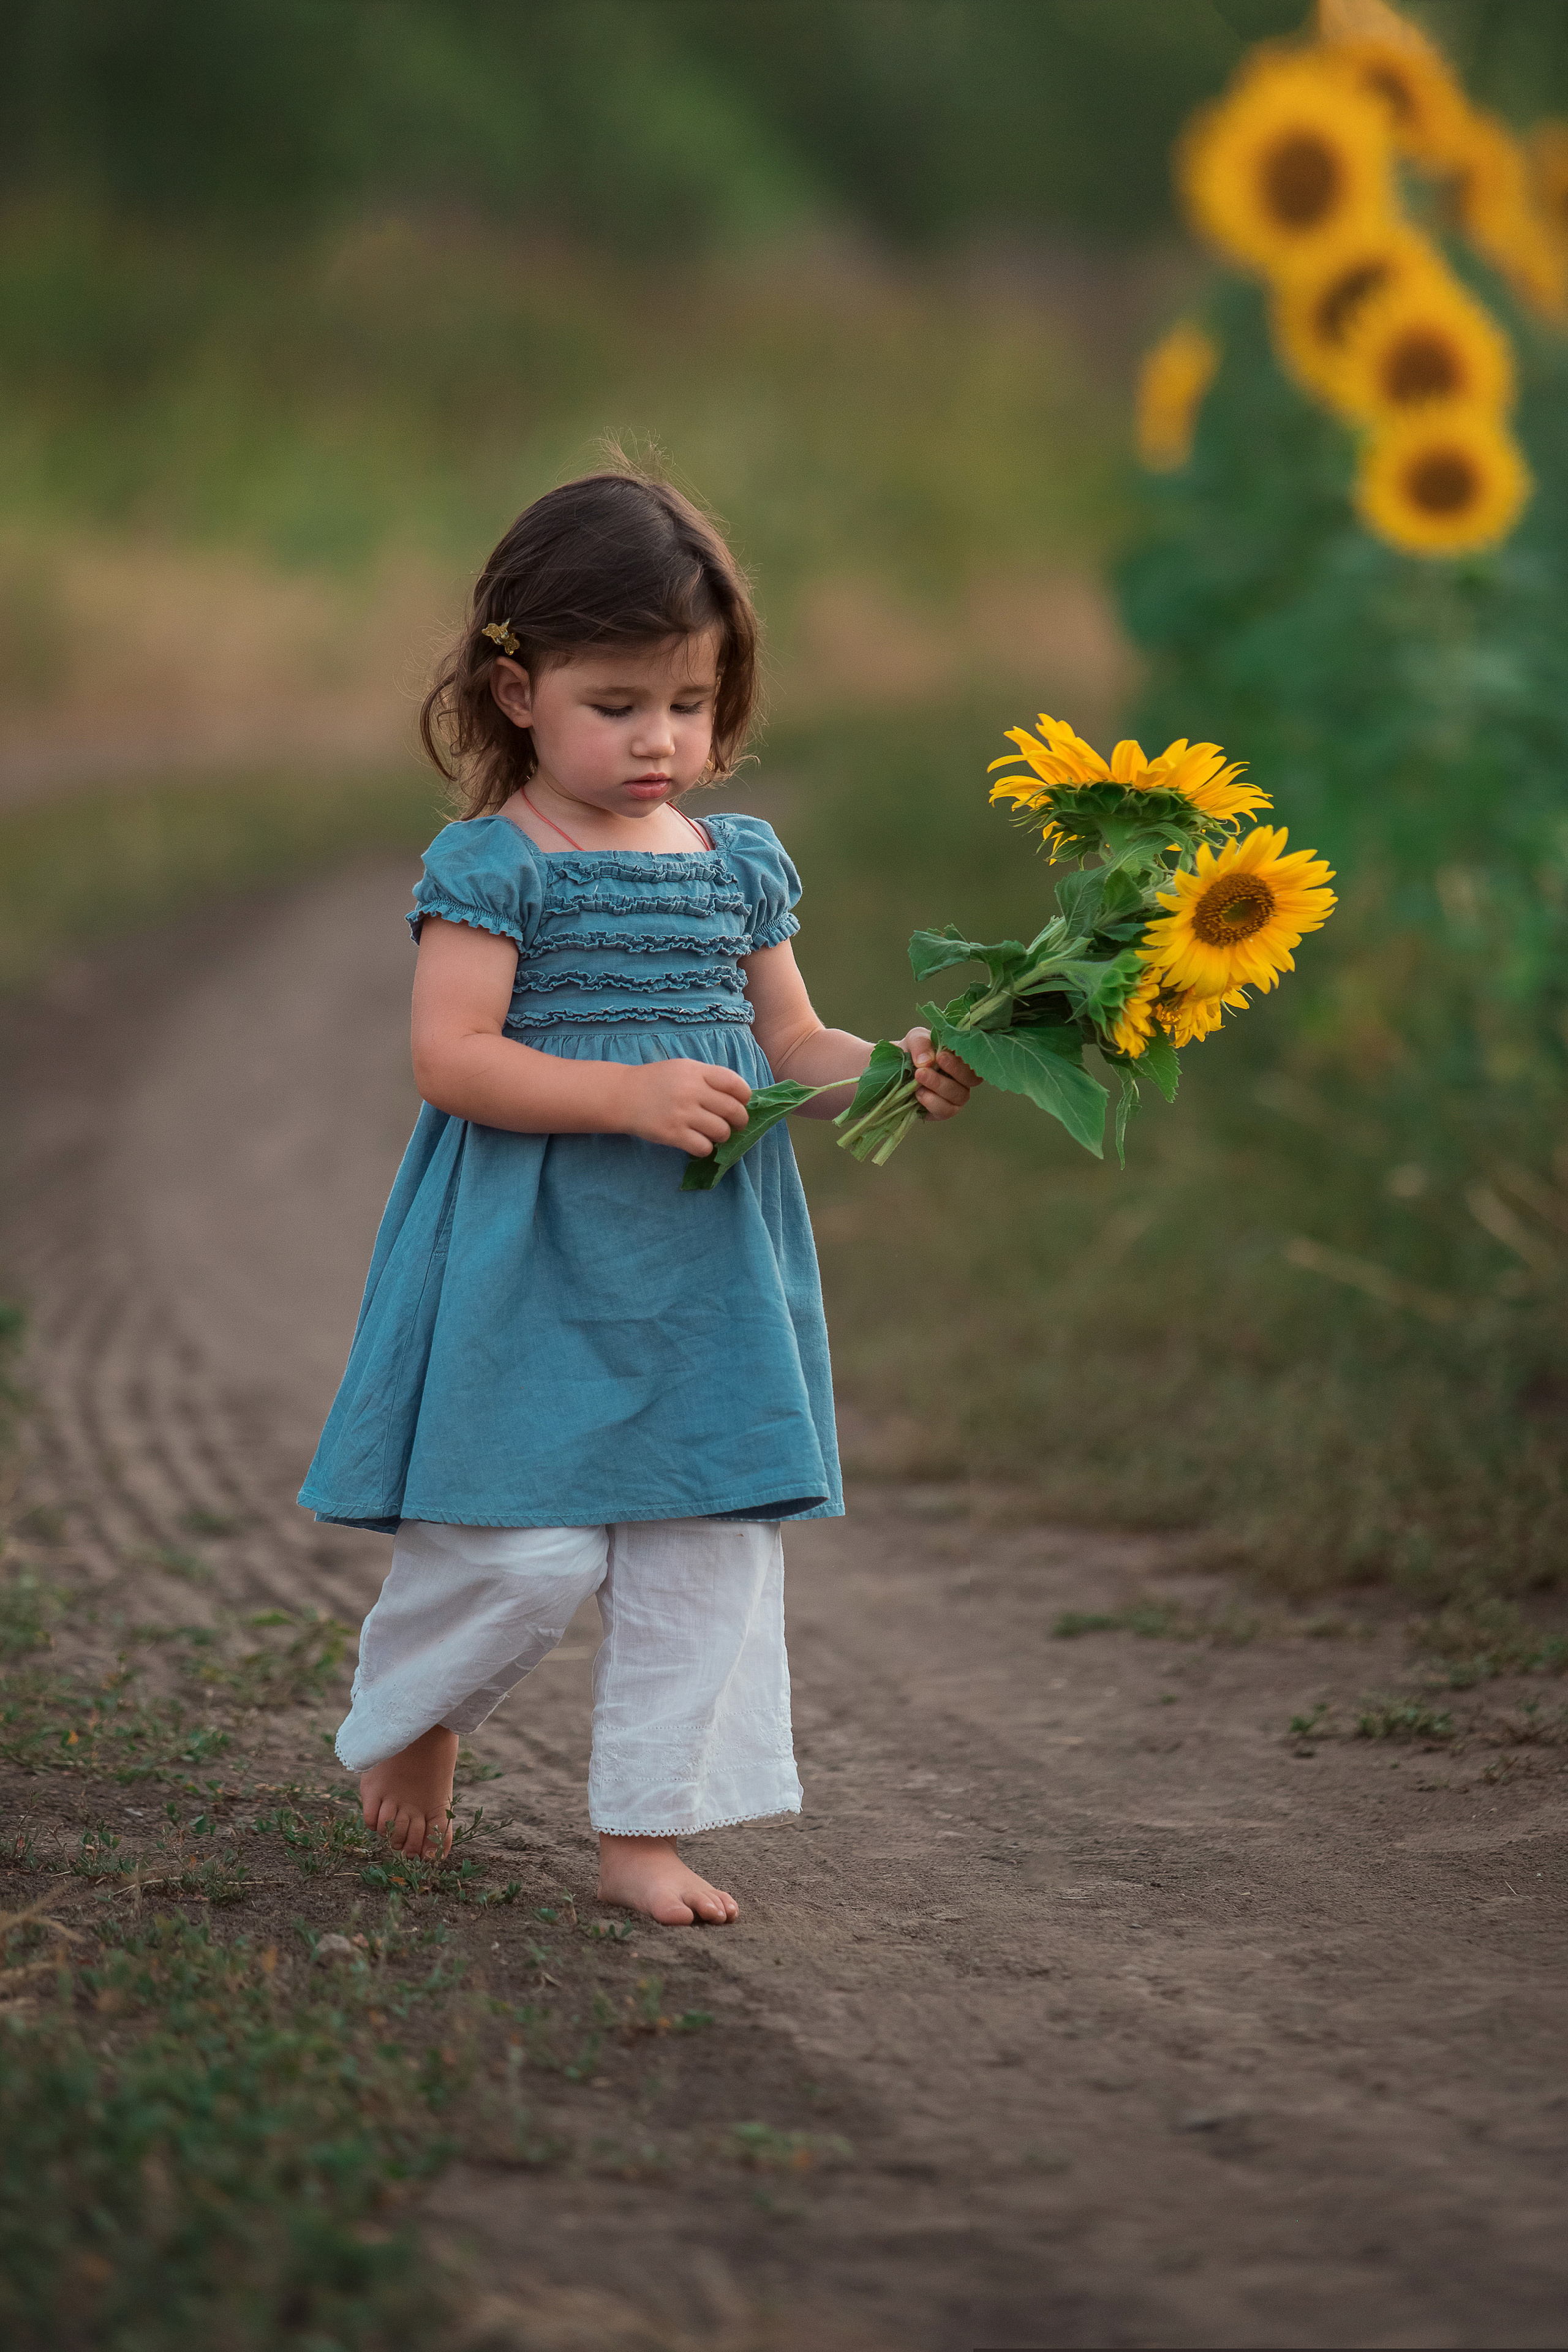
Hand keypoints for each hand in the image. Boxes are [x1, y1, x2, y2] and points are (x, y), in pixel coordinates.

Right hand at [622, 1058, 751, 1154]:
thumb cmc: (657, 1081)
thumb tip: (739, 1097)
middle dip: (740, 1120)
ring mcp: (682, 1113)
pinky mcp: (672, 1134)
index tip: (742, 1102)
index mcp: (696, 1071)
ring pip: (721, 1131)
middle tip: (736, 1124)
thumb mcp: (683, 1068)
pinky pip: (703, 1147)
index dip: (745, 1096)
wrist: (623, 1095)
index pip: (734, 1084)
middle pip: (732, 1110)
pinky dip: (706, 1149)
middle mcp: (691, 1091)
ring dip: (723, 1136)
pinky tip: (699, 1143)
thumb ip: (708, 1078)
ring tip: (714, 1134)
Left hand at [899, 1027, 980, 1120]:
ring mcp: (956, 1095)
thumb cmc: (913, 1052)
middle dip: (953, 1072)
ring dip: (939, 1086)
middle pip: (972, 1079)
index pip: (976, 1059)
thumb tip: (927, 1062)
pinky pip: (948, 1110)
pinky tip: (919, 1094)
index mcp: (964, 1057)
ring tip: (918, 1078)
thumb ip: (921, 1043)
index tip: (941, 1056)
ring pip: (961, 1095)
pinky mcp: (944, 1110)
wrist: (897, 1070)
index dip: (962, 1060)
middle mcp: (964, 1077)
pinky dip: (934, 1102)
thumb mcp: (914, 1040)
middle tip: (927, 1067)